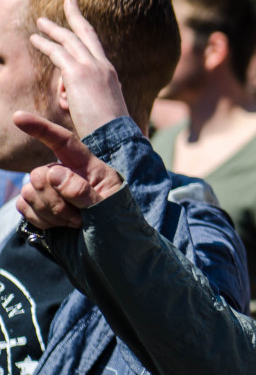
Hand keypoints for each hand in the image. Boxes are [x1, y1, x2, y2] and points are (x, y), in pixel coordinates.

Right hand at [13, 112, 122, 228]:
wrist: (111, 258)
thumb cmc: (118, 230)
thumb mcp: (110, 210)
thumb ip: (83, 191)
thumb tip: (53, 172)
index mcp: (91, 169)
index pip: (64, 143)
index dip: (41, 129)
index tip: (18, 117)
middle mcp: (69, 175)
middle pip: (40, 173)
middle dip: (55, 201)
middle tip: (80, 218)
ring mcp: (53, 192)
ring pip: (29, 191)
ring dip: (49, 213)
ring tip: (75, 224)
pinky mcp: (40, 209)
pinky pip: (23, 205)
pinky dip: (39, 219)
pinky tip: (59, 227)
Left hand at [30, 0, 129, 136]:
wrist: (115, 139)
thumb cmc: (107, 132)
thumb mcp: (98, 110)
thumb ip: (82, 97)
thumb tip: (65, 95)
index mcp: (110, 75)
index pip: (96, 48)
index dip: (87, 34)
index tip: (80, 22)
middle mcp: (104, 67)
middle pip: (87, 35)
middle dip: (76, 17)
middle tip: (69, 3)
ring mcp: (93, 69)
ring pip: (69, 41)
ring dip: (53, 30)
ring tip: (40, 23)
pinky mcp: (78, 75)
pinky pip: (58, 53)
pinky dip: (45, 44)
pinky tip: (34, 39)